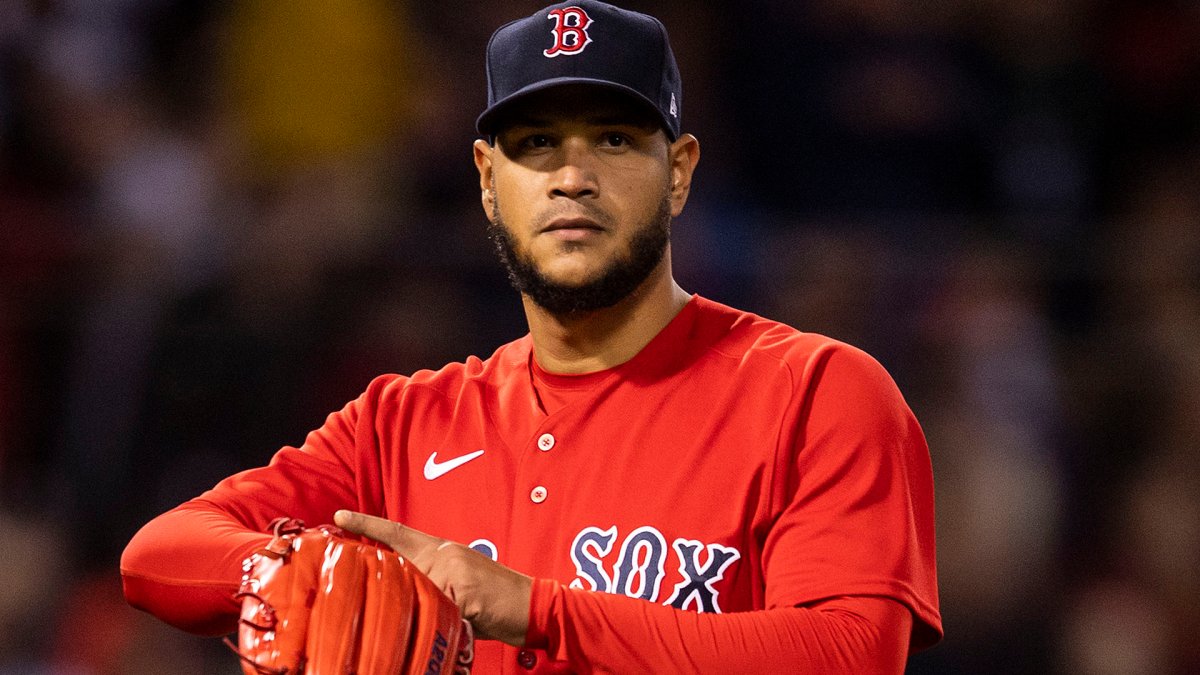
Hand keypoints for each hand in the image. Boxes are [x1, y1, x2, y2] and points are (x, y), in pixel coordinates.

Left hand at [333, 510, 532, 645]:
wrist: (537, 605)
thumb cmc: (495, 601)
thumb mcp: (459, 585)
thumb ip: (431, 582)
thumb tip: (400, 594)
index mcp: (443, 550)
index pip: (398, 533)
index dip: (367, 524)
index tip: (338, 515)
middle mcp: (446, 554)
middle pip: (402, 574)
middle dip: (402, 593)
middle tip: (420, 601)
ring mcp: (456, 571)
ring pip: (420, 596)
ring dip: (432, 614)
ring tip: (461, 616)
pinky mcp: (467, 592)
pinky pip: (443, 613)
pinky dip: (451, 625)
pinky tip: (469, 622)